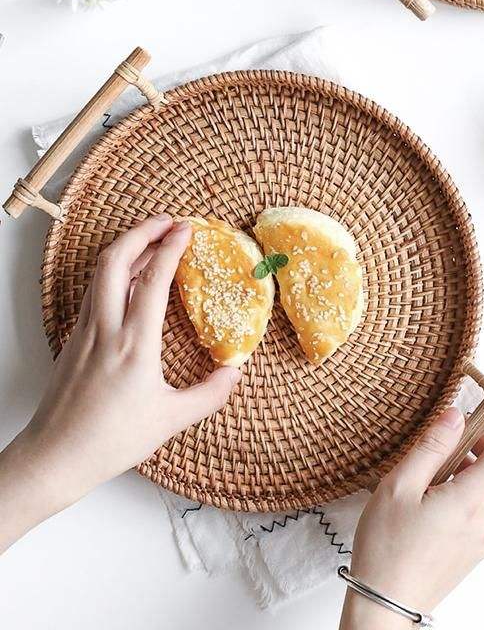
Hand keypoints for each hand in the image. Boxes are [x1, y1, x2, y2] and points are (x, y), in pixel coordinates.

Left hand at [0, 214, 240, 552]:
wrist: (56, 455)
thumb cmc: (112, 440)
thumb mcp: (170, 420)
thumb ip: (209, 394)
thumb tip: (235, 372)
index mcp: (134, 344)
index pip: (153, 280)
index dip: (171, 248)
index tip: (187, 230)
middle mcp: (105, 328)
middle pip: (116, 259)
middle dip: (141, 231)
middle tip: (167, 221)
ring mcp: (84, 330)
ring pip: (100, 272)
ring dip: (126, 247)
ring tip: (151, 240)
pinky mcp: (73, 337)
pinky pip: (94, 290)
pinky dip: (113, 271)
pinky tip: (129, 277)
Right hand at [340, 387, 483, 628]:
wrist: (384, 605)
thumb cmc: (386, 548)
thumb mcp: (399, 487)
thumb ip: (431, 446)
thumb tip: (455, 414)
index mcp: (473, 500)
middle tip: (451, 419)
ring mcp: (483, 534)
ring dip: (470, 458)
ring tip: (429, 460)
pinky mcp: (473, 544)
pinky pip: (479, 501)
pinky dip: (463, 480)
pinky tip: (429, 486)